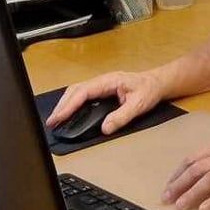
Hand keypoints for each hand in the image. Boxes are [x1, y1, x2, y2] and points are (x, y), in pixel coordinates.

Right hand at [45, 71, 165, 134]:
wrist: (158, 83)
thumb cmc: (150, 89)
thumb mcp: (139, 104)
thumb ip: (122, 116)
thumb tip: (105, 128)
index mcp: (109, 81)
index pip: (83, 92)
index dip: (68, 106)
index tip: (58, 117)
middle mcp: (102, 81)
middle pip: (74, 91)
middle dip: (61, 106)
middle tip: (52, 122)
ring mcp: (101, 85)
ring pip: (76, 92)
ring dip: (65, 105)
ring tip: (56, 120)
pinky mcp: (101, 90)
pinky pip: (82, 95)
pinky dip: (72, 104)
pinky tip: (68, 114)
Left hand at [162, 130, 209, 209]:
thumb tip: (206, 169)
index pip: (194, 158)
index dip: (178, 173)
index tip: (170, 186)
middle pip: (197, 169)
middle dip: (179, 185)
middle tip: (168, 199)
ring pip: (209, 179)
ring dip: (192, 193)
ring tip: (181, 206)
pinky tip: (206, 209)